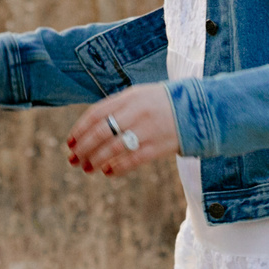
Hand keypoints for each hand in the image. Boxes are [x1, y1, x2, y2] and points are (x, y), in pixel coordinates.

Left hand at [64, 83, 179, 176]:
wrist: (199, 109)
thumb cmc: (162, 103)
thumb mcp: (139, 95)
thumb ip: (116, 107)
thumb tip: (89, 127)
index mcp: (130, 97)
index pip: (96, 113)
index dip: (80, 129)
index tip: (69, 142)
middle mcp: (137, 112)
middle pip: (102, 132)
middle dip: (83, 147)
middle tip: (73, 159)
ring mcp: (148, 130)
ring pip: (114, 148)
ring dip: (96, 160)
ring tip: (87, 169)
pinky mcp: (159, 147)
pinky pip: (133, 160)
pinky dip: (117, 168)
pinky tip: (108, 172)